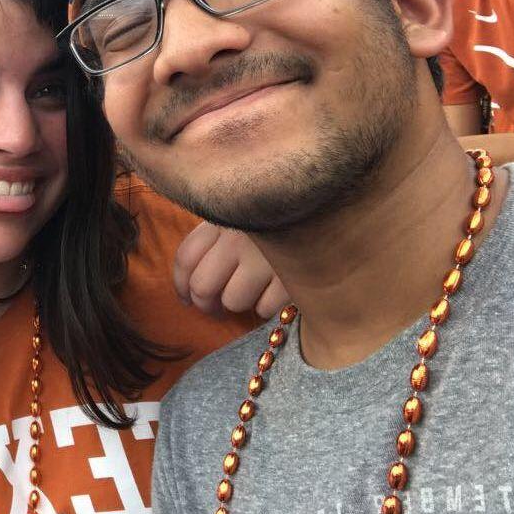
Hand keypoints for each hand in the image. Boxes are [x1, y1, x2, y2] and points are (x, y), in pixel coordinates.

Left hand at [174, 221, 288, 320]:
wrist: (332, 204)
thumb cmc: (280, 214)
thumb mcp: (246, 212)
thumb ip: (216, 237)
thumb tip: (188, 286)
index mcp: (224, 216)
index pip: (185, 257)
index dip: (181, 286)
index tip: (187, 298)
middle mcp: (240, 235)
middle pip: (203, 286)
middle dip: (206, 305)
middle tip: (216, 309)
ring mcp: (266, 257)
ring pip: (234, 300)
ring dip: (241, 304)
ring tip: (255, 292)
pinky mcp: (293, 276)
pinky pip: (266, 307)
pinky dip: (268, 306)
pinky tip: (277, 293)